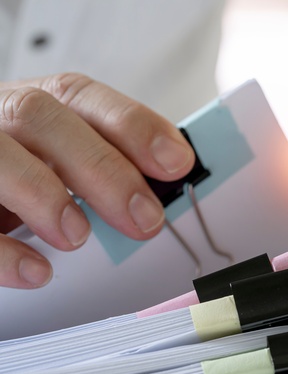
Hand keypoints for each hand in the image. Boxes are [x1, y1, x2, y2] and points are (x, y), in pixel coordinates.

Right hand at [0, 73, 194, 287]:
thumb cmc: (16, 181)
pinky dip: (2, 251)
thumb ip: (104, 170)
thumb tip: (164, 197)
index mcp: (30, 106)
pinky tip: (36, 270)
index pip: (80, 95)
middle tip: (143, 218)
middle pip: (40, 116)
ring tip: (78, 236)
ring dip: (44, 193)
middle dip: (102, 167)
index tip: (176, 162)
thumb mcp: (59, 168)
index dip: (132, 124)